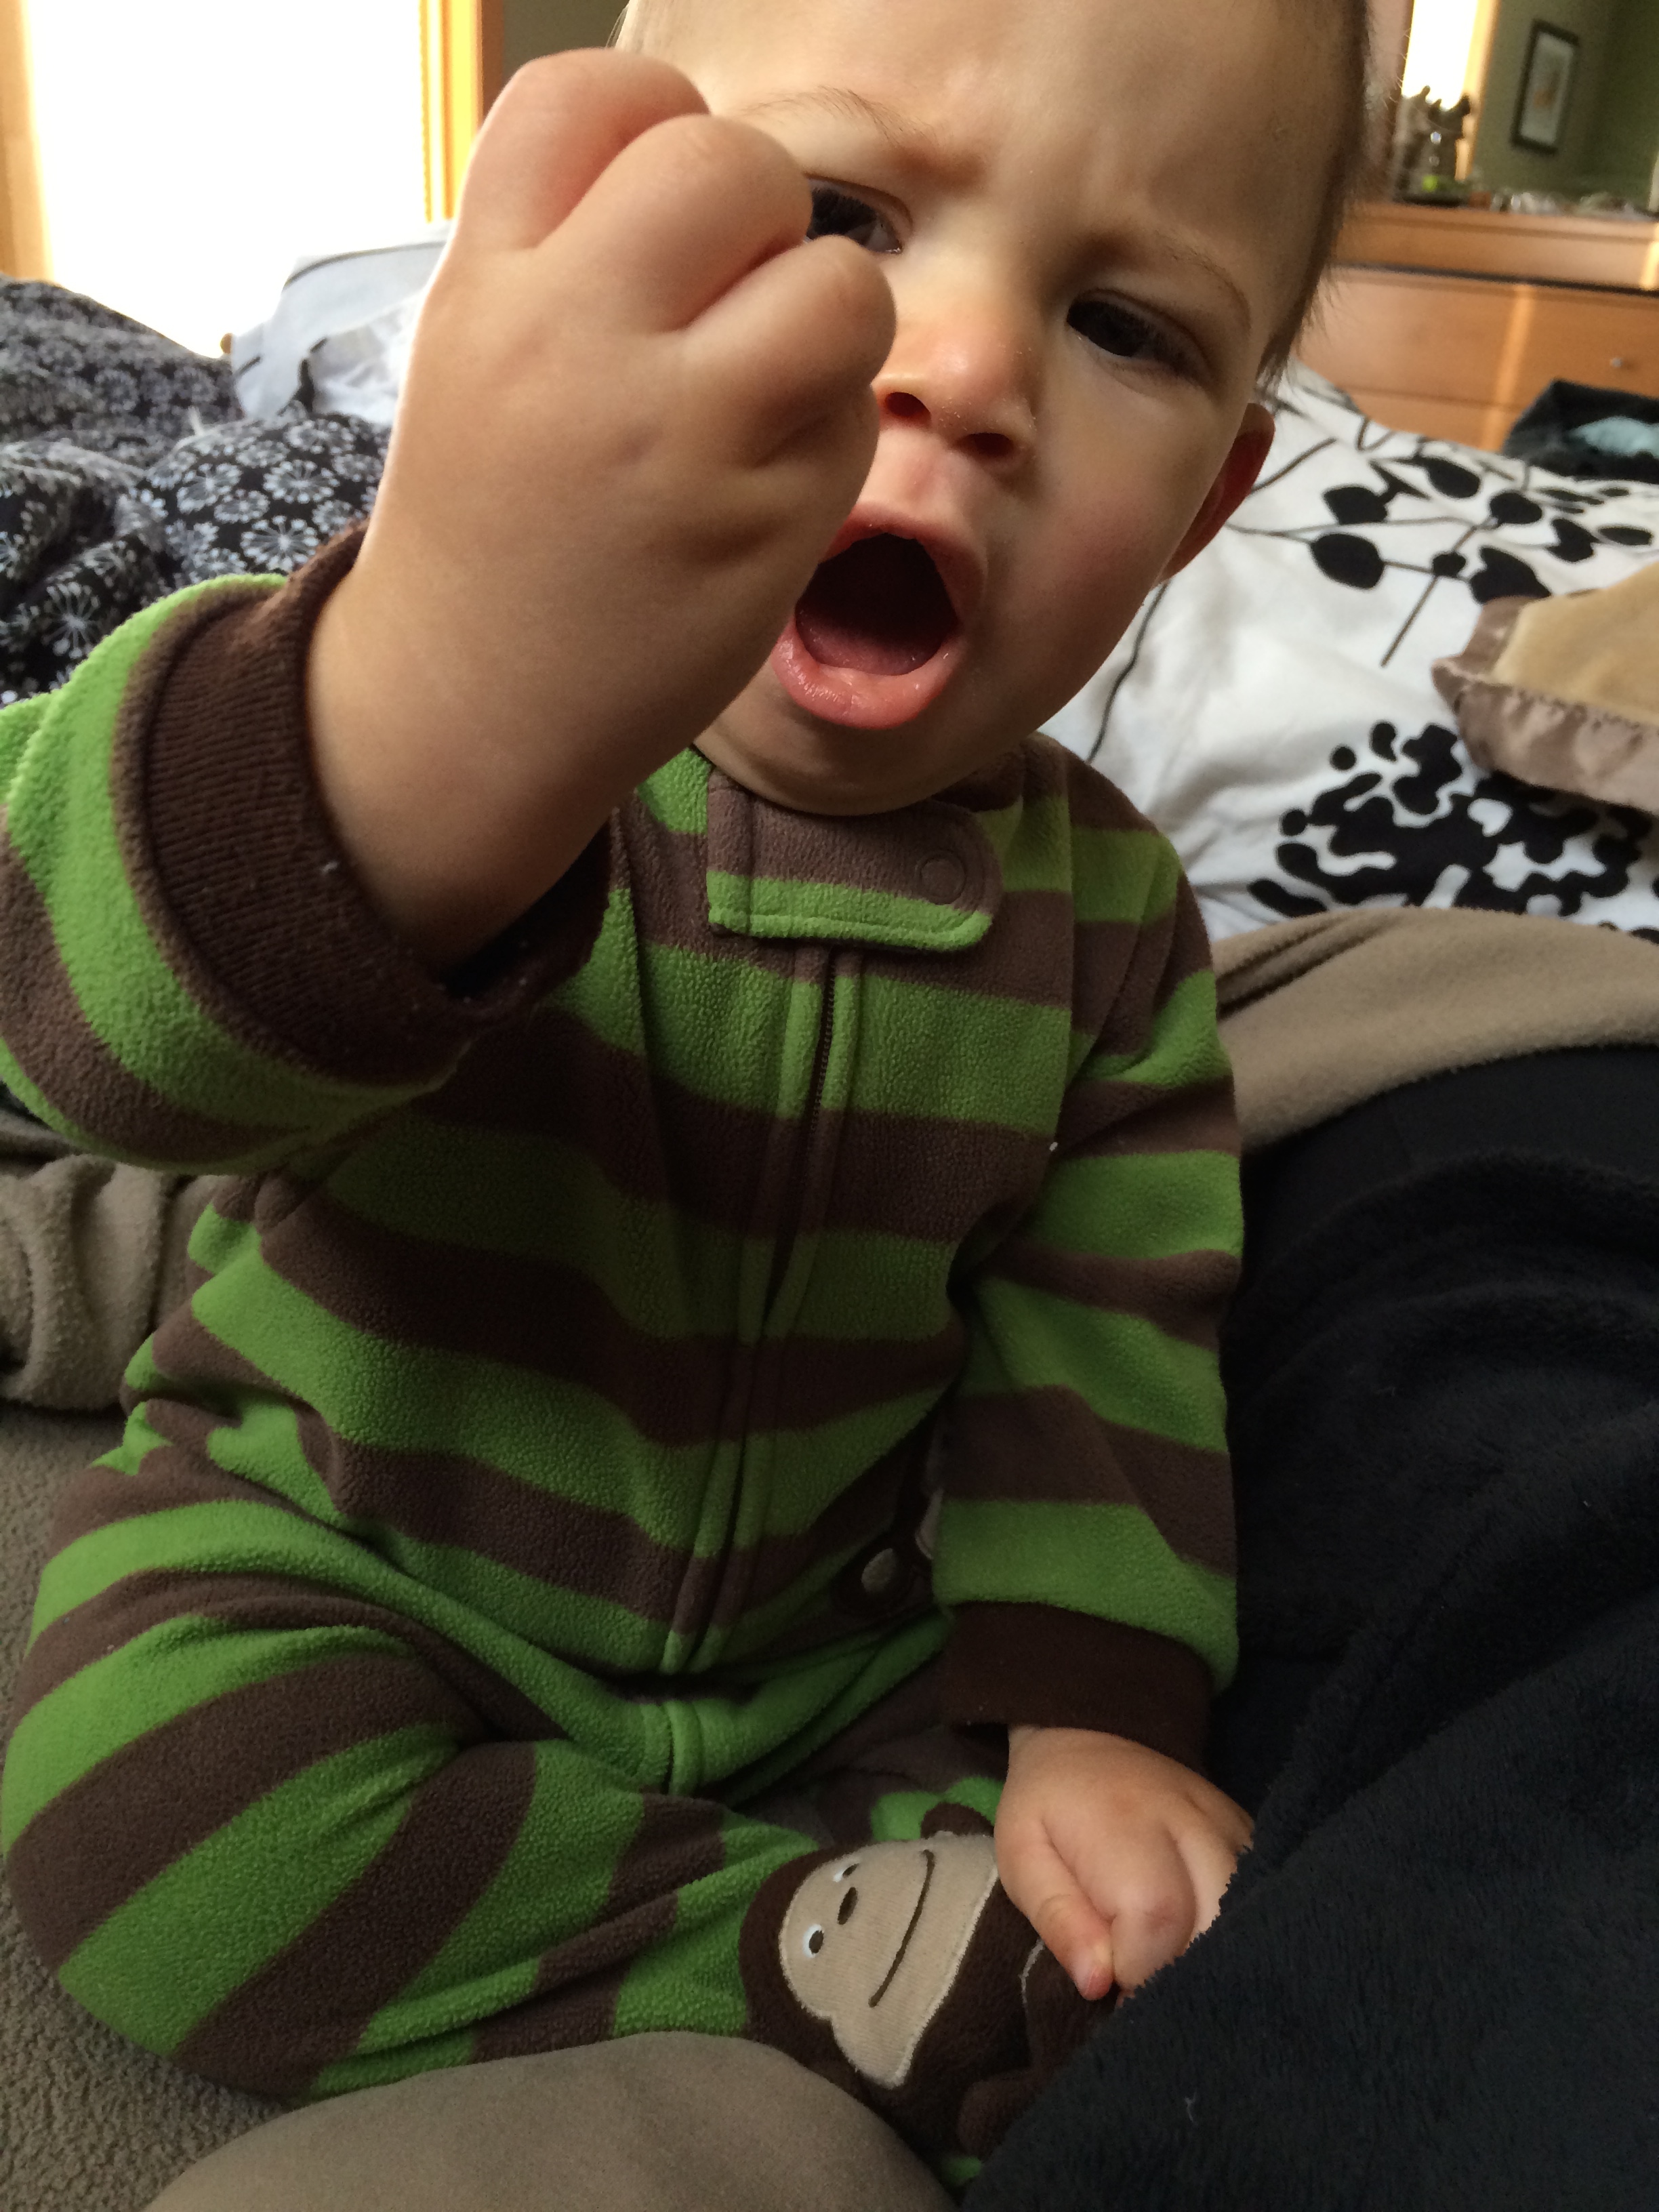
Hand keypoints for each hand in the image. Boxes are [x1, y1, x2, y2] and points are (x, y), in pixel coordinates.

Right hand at [307, 50, 893, 966]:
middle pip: (734, 162)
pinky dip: (830, 434)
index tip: (660, 209)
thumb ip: (571, 243)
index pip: (594, 94)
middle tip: (737, 290)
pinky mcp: (767, 529)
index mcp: (488, 285)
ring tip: (769, 380)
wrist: (470, 704)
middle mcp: (578, 345)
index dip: (657, 124)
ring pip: (838, 283)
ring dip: (828, 315)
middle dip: (763, 209)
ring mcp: (681, 441)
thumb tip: (719, 166)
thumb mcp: (476, 348)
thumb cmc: (492, 516)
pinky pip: (856, 417)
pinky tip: (759, 485)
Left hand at [995, 1725, 1250, 1999]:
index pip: (1158, 1921)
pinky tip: (1198, 1938)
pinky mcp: (1251, 1837)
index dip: (1136, 1971)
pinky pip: (1259, 1900)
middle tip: (1141, 1976)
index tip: (1110, 1980)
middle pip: (1215, 1926)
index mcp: (1127, 1824)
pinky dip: (1232, 1933)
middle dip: (1178, 1973)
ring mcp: (1232, 1827)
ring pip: (1247, 1920)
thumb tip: (1098, 1984)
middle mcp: (1193, 1822)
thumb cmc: (1048, 1806)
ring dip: (1208, 1958)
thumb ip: (1058, 1918)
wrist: (1092, 1735)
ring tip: (1167, 1960)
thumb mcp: (1022, 1855)